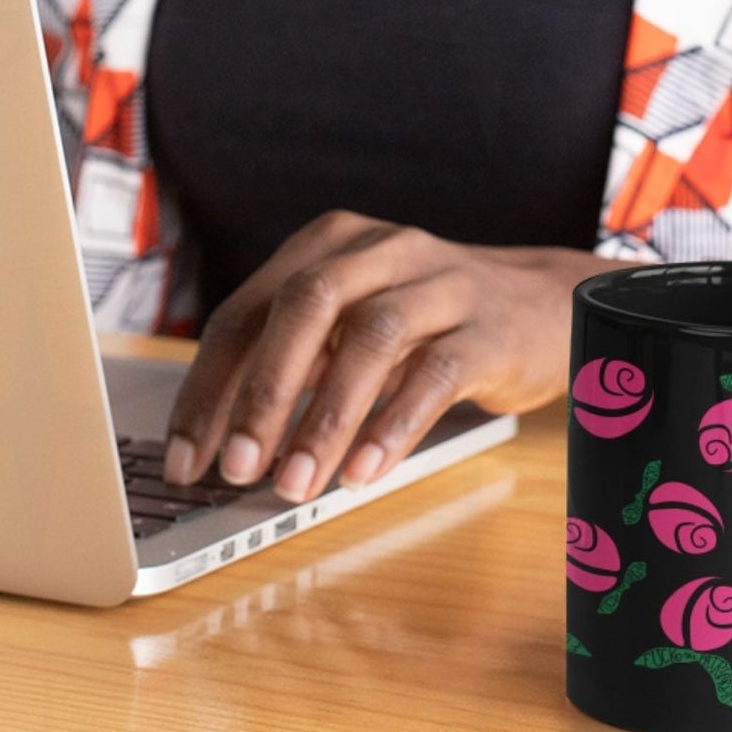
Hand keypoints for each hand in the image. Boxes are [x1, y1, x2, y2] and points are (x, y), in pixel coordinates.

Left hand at [159, 210, 622, 504]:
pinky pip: (434, 373)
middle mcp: (379, 250)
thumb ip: (299, 363)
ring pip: (368, 340)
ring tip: (295, 486)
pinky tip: (365, 472)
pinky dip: (393, 425)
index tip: (185, 459)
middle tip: (234, 469)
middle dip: (261, 393)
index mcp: (329, 245)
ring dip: (324, 419)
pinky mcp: (488, 327)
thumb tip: (227, 444)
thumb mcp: (354, 324)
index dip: (209, 387)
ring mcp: (439, 283)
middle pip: (303, 308)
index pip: (248, 311)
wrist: (546, 303)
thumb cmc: (429, 322)